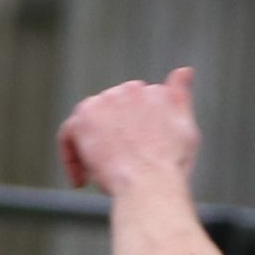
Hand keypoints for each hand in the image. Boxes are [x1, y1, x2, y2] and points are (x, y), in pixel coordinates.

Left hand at [59, 67, 200, 194]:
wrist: (149, 183)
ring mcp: (107, 101)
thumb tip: (185, 71)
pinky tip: (80, 180)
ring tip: (98, 175)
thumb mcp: (186, 129)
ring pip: (89, 123)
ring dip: (91, 147)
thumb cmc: (169, 167)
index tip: (130, 158)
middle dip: (110, 140)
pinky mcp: (85, 117)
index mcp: (156, 93)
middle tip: (114, 171)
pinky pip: (68, 133)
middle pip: (110, 114)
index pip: (134, 108)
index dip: (130, 136)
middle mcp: (131, 90)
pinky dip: (71, 156)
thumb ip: (180, 99)